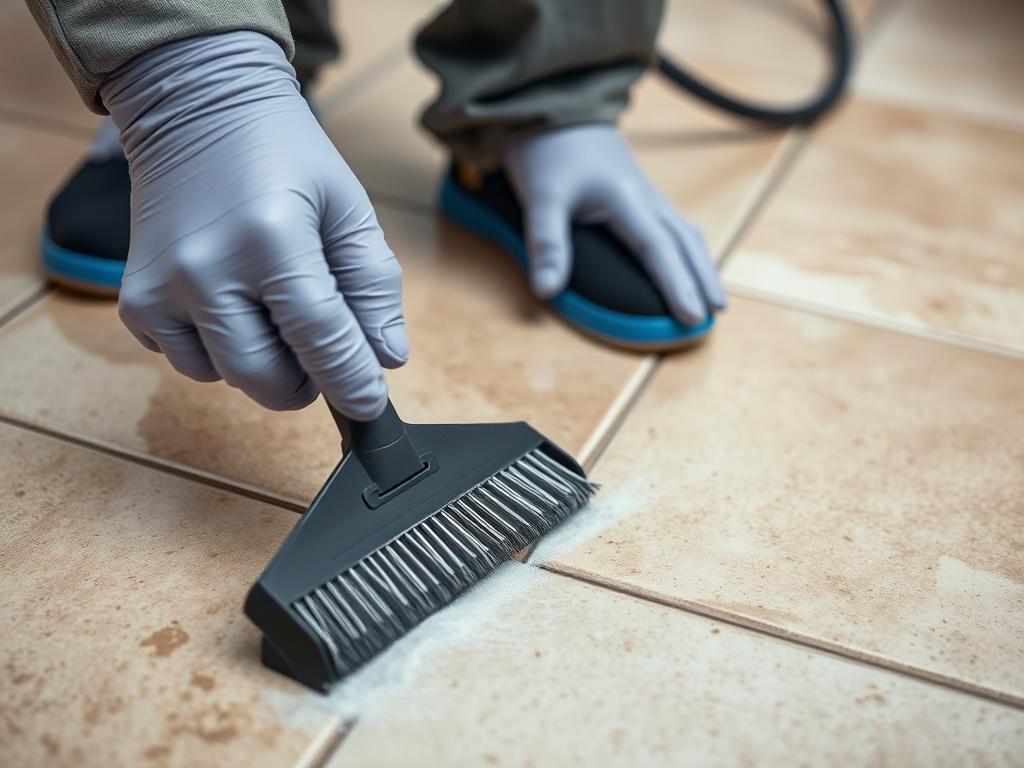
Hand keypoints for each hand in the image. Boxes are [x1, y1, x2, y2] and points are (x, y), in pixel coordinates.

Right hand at [103, 32, 406, 418]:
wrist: (196, 108)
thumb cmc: (283, 156)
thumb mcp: (347, 207)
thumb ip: (373, 285)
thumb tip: (386, 358)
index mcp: (271, 240)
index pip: (319, 338)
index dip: (351, 381)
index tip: (370, 403)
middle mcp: (206, 271)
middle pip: (266, 379)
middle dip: (306, 382)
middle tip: (322, 353)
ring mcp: (161, 290)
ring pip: (226, 378)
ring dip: (263, 364)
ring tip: (272, 307)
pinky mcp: (135, 301)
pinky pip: (188, 361)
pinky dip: (219, 350)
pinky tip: (231, 302)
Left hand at [502, 124, 725, 324]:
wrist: (553, 102)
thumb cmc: (547, 149)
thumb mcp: (540, 197)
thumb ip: (546, 243)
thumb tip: (547, 290)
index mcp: (627, 199)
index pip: (659, 250)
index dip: (677, 285)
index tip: (693, 316)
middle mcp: (645, 197)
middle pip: (685, 242)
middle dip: (704, 278)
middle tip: (718, 312)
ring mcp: (644, 192)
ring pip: (684, 232)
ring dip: (701, 263)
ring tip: (711, 294)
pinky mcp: (636, 191)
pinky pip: (672, 225)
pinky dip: (686, 248)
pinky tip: (683, 260)